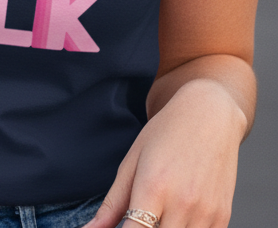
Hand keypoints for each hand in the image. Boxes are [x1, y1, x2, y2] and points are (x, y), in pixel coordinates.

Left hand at [83, 79, 246, 227]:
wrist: (209, 116)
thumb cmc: (166, 134)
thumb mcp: (132, 162)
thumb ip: (113, 202)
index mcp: (153, 187)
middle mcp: (182, 204)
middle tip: (138, 215)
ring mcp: (206, 214)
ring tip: (157, 212)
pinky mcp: (222, 219)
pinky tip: (175, 216)